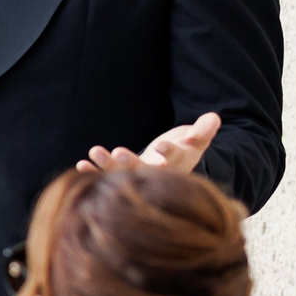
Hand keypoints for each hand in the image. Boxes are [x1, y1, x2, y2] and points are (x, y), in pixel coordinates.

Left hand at [79, 111, 219, 175]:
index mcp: (179, 165)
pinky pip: (106, 175)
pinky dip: (94, 170)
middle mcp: (157, 176)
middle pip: (144, 171)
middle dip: (131, 163)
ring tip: (95, 151)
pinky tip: (83, 163)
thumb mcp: (196, 139)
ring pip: (122, 174)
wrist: (170, 163)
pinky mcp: (122, 176)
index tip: (161, 146)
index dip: (168, 154)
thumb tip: (213, 117)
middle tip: (118, 151)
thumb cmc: (185, 147)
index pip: (175, 160)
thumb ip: (203, 130)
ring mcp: (139, 178)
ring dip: (107, 165)